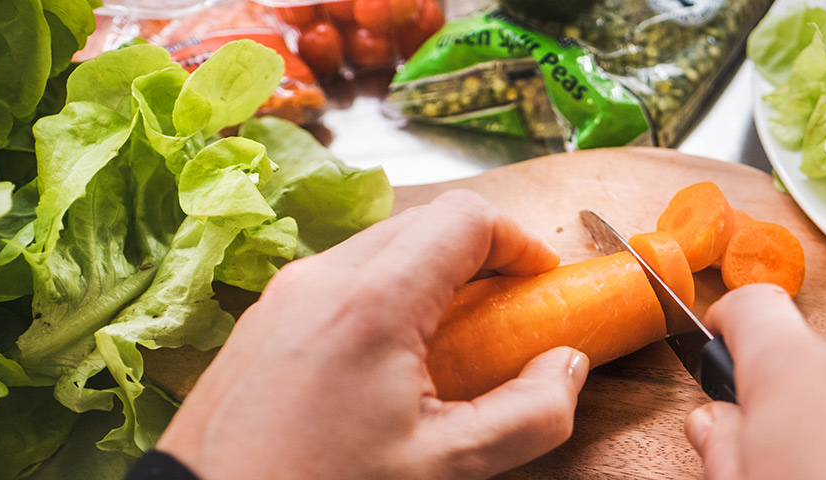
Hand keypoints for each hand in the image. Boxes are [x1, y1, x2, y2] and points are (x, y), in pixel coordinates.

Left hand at [157, 190, 588, 478]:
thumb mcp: (445, 469)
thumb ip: (529, 415)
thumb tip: (567, 367)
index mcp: (371, 302)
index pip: (464, 218)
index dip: (517, 242)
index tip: (540, 282)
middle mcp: (320, 280)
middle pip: (422, 224)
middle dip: (477, 258)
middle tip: (507, 313)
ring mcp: (281, 296)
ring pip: (377, 248)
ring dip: (428, 276)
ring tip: (450, 343)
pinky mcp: (259, 322)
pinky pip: (336, 280)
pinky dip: (381, 297)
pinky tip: (389, 363)